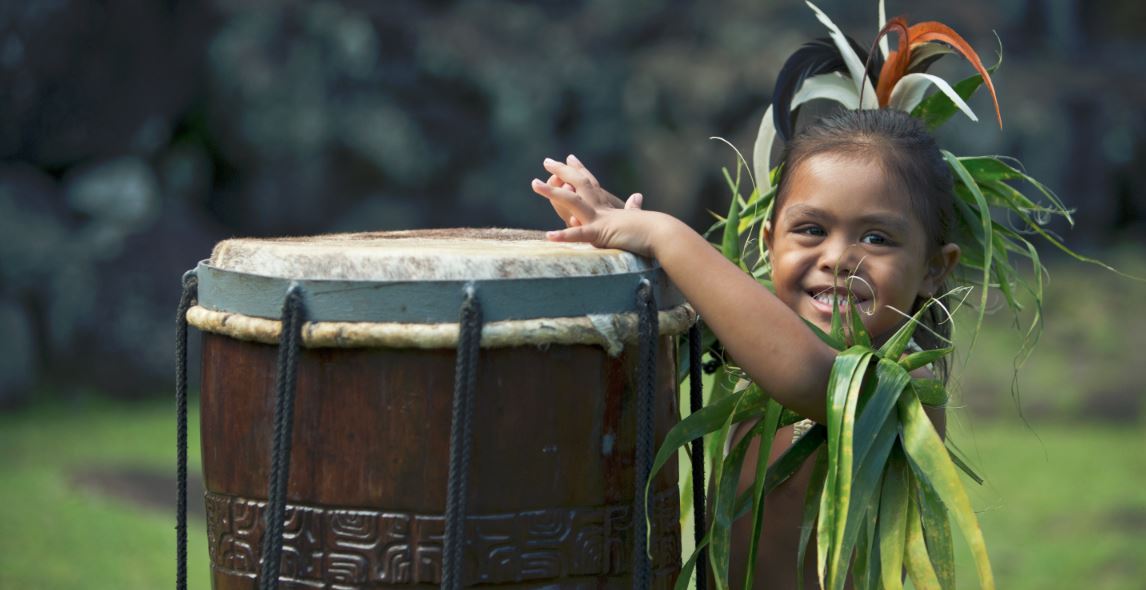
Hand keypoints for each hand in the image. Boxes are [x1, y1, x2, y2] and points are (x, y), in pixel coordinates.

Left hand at [530, 154, 657, 255]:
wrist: (663, 235)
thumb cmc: (653, 230)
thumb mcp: (638, 217)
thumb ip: (634, 209)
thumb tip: (638, 196)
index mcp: (609, 207)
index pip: (591, 184)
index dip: (579, 170)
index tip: (569, 157)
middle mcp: (602, 208)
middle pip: (579, 184)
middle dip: (562, 171)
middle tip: (547, 160)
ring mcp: (600, 219)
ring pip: (572, 201)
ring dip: (552, 192)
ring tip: (534, 184)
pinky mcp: (601, 233)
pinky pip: (580, 234)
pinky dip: (565, 235)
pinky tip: (549, 235)